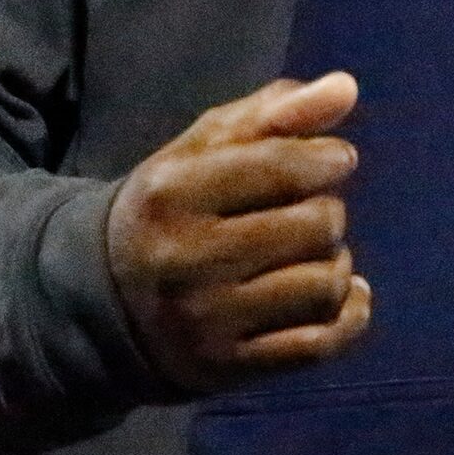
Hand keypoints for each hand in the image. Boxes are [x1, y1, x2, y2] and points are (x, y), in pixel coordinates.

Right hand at [106, 71, 371, 393]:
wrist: (105, 304)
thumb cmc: (173, 208)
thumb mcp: (205, 149)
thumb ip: (275, 112)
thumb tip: (346, 87)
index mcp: (172, 193)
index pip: (281, 167)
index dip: (327, 158)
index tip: (336, 159)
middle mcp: (185, 259)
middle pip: (315, 226)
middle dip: (326, 213)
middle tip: (308, 214)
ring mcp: (206, 320)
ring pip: (324, 285)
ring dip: (336, 265)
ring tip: (312, 256)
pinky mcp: (227, 367)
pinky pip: (319, 343)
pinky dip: (349, 314)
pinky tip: (344, 295)